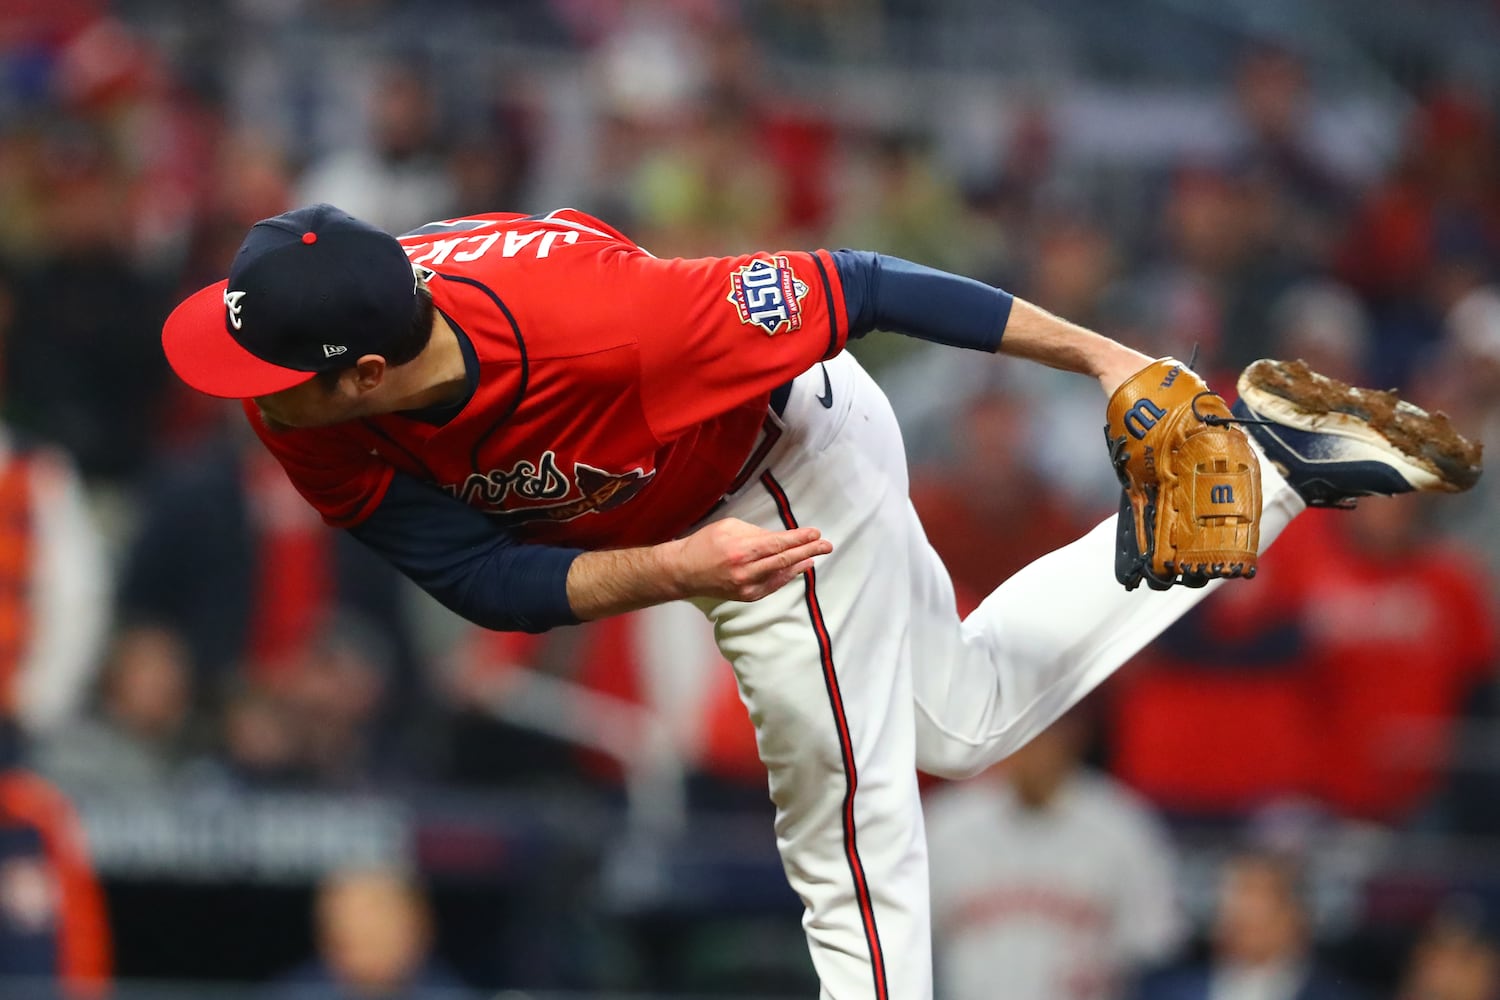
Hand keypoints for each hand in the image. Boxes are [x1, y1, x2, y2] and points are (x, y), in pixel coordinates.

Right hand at [669, 518, 832, 601]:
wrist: (684, 571)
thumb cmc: (705, 544)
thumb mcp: (730, 527)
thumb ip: (756, 532)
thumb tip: (780, 537)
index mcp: (742, 549)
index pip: (779, 543)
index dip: (800, 538)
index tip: (816, 533)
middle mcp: (746, 570)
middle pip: (785, 559)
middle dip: (808, 551)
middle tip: (826, 545)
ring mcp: (747, 586)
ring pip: (781, 574)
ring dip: (801, 564)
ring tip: (816, 556)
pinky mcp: (746, 597)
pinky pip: (772, 586)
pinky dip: (786, 577)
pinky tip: (798, 569)